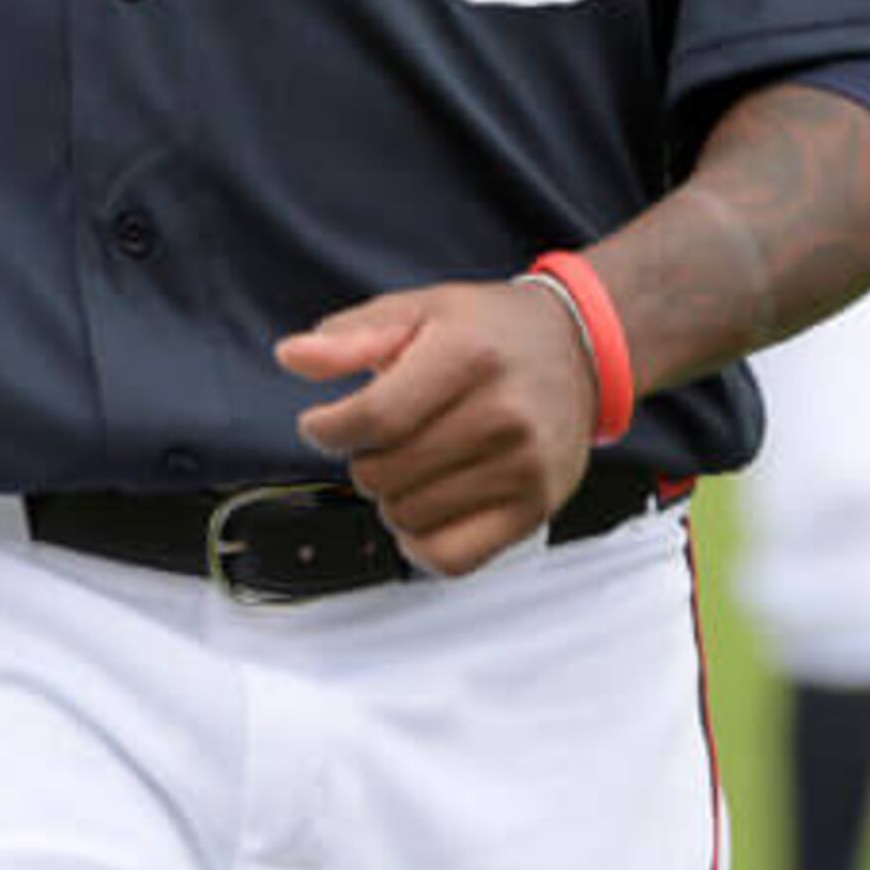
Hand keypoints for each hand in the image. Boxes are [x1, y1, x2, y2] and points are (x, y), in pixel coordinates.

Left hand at [276, 277, 596, 578]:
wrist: (578, 351)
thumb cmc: (490, 332)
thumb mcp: (418, 311)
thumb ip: (351, 337)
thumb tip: (291, 356)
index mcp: (468, 356)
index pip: (372, 419)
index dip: (327, 430)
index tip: (323, 425)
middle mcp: (504, 414)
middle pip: (384, 473)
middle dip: (363, 459)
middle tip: (382, 438)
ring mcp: (524, 468)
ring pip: (408, 517)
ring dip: (390, 498)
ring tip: (412, 463)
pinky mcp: (534, 510)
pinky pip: (451, 558)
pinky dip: (419, 543)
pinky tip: (423, 508)